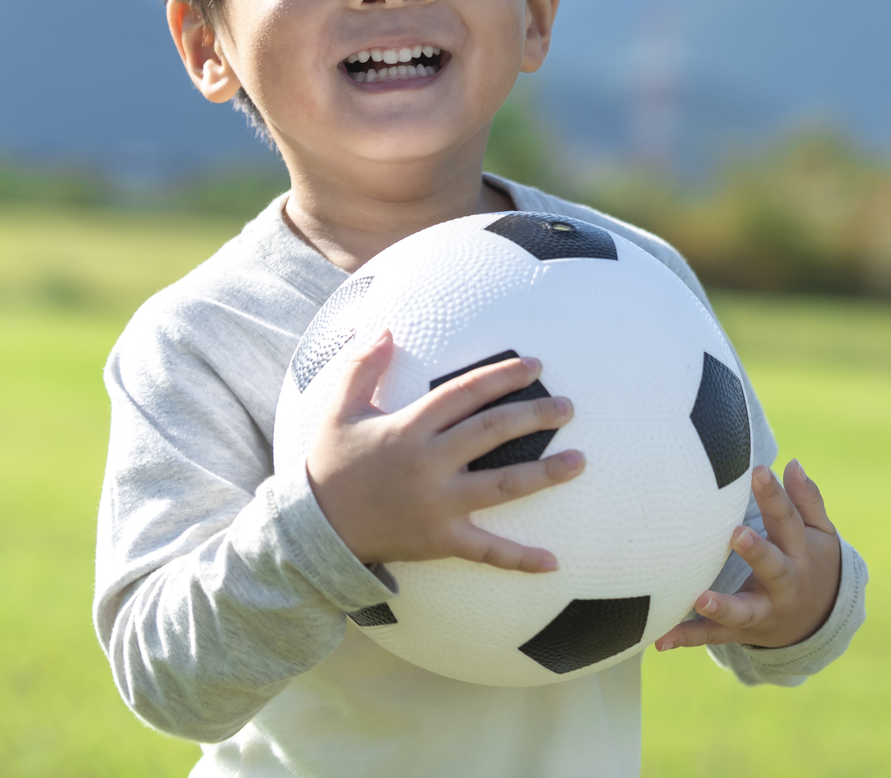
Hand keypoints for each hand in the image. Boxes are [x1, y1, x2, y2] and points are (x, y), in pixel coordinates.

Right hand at [306, 329, 584, 571]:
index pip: (465, 393)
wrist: (311, 530)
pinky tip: (553, 562)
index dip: (501, 376)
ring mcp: (437, 505)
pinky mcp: (439, 541)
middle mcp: (428, 464)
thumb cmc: (329, 466)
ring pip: (501, 486)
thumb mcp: (338, 410)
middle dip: (533, 416)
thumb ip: (362, 366)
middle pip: (491, 432)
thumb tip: (386, 329)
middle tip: (568, 408)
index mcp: (408, 428)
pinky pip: (485, 551)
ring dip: (544, 474)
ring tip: (580, 462)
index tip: (535, 366)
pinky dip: (519, 559)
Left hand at [654, 460, 841, 651]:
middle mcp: (784, 583)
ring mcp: (763, 610)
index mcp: (799, 552)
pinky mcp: (741, 630)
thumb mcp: (820, 533)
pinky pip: (713, 636)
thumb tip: (794, 464)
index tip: (758, 470)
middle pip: (773, 567)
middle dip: (756, 552)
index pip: (787, 520)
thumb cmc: (812, 562)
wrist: (817, 621)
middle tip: (736, 534)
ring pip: (743, 611)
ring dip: (722, 606)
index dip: (774, 495)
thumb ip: (807, 500)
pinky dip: (687, 638)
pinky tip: (660, 640)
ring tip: (700, 599)